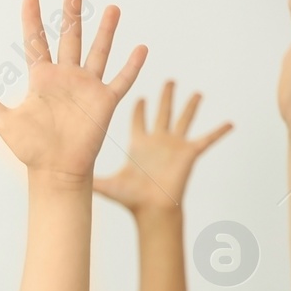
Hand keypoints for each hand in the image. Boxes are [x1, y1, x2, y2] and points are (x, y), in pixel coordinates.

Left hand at [0, 0, 145, 181]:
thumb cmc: (32, 149)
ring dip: (106, 32)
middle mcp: (66, 78)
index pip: (36, 43)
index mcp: (42, 80)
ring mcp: (87, 88)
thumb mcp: (7, 125)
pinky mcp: (104, 101)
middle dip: (71, 15)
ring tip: (112, 8)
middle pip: (69, 39)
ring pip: (98, 53)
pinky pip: (121, 80)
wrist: (56, 170)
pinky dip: (132, 66)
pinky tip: (141, 48)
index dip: (32, 21)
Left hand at [93, 82, 230, 213]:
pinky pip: (207, 139)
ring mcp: (174, 146)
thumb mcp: (105, 182)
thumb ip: (85, 174)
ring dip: (191, 106)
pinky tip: (230, 123)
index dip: (139, 107)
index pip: (138, 120)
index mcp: (139, 144)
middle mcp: (158, 141)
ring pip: (184, 119)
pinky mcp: (189, 153)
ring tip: (196, 92)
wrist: (149, 210)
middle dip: (165, 96)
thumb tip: (59, 173)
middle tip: (168, 80)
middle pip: (162, 112)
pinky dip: (219, 131)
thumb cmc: (129, 199)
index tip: (138, 95)